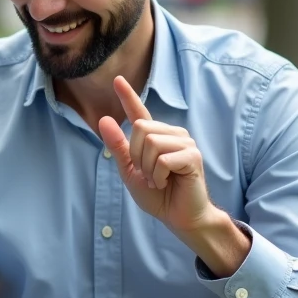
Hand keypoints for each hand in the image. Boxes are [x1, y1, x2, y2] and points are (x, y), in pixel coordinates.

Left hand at [97, 76, 211, 234]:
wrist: (179, 217)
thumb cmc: (158, 195)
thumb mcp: (130, 171)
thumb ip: (118, 147)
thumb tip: (104, 119)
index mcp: (156, 137)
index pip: (139, 113)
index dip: (127, 96)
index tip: (117, 79)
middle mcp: (172, 134)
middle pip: (140, 128)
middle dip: (137, 156)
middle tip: (148, 175)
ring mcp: (185, 143)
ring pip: (151, 142)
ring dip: (148, 169)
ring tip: (159, 180)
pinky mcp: (192, 156)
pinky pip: (162, 159)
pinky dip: (158, 176)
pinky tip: (166, 183)